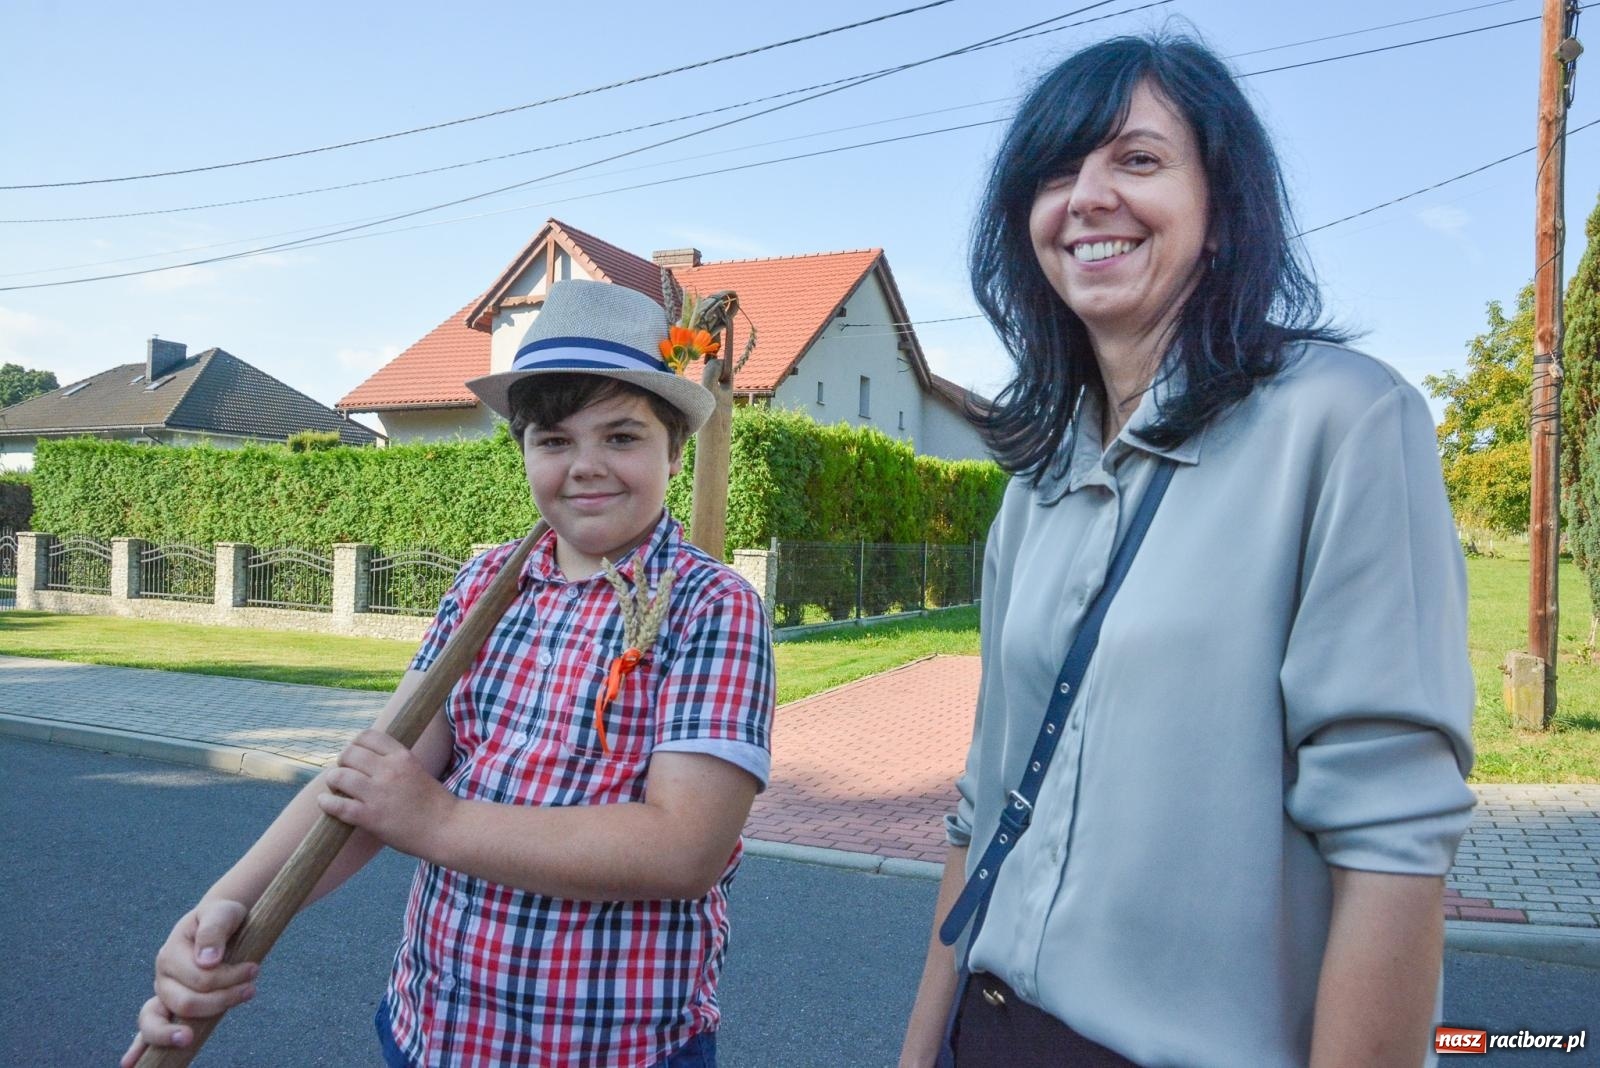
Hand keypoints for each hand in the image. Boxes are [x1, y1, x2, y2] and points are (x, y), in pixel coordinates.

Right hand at [120, 900, 256, 1067]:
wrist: (217, 921)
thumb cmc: (221, 918)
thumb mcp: (222, 913)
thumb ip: (214, 930)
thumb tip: (208, 961)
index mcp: (171, 953)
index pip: (201, 977)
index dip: (229, 978)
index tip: (254, 969)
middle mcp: (162, 977)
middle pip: (185, 1002)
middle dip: (220, 1000)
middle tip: (250, 990)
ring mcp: (162, 994)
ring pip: (158, 1020)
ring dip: (181, 1030)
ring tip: (190, 1038)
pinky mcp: (167, 1006)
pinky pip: (148, 1029)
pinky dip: (138, 1047)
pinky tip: (131, 1064)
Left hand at [318, 729, 455, 856]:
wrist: (446, 828)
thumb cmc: (433, 802)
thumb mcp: (416, 769)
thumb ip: (394, 762)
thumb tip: (367, 758)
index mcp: (402, 756)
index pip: (367, 736)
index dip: (355, 745)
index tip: (355, 756)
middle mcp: (388, 770)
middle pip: (349, 754)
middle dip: (342, 763)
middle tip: (345, 774)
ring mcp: (378, 793)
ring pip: (338, 776)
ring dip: (333, 781)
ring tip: (336, 789)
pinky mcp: (370, 817)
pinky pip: (337, 805)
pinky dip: (327, 803)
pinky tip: (326, 803)